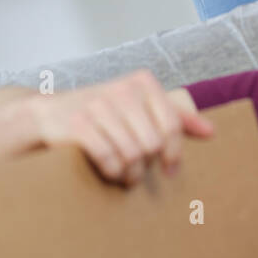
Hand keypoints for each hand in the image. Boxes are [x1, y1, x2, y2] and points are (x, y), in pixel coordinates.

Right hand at [0, 73, 214, 186]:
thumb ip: (174, 116)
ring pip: (132, 154)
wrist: (46, 115)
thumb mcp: (137, 108)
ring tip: (123, 175)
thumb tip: (211, 131)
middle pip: (153, 144)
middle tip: (138, 173)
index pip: (172, 124)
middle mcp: (121, 89)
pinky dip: (110, 172)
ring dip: (129, 174)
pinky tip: (107, 171)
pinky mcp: (78, 126)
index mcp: (141, 82)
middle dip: (148, 166)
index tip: (170, 168)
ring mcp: (98, 106)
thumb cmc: (101, 115)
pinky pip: (108, 159)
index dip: (174, 152)